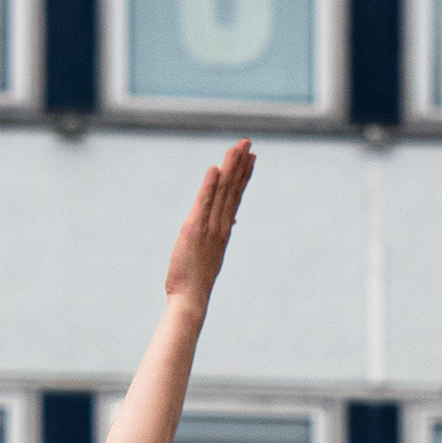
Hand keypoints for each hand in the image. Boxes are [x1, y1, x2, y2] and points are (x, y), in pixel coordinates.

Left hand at [163, 139, 254, 318]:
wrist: (190, 299)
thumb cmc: (195, 282)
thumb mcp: (210, 256)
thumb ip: (217, 238)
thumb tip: (229, 226)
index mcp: (223, 231)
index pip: (235, 198)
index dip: (243, 177)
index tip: (251, 158)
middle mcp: (220, 226)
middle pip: (232, 190)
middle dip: (240, 165)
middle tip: (248, 143)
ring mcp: (209, 228)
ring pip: (222, 193)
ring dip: (230, 168)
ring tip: (237, 148)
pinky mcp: (194, 230)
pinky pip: (204, 204)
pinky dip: (210, 186)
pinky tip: (215, 169)